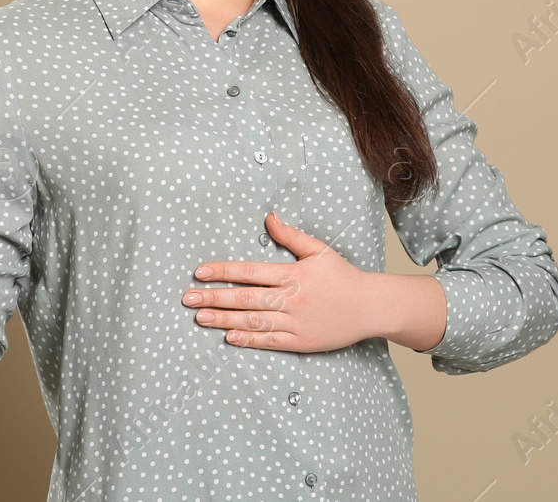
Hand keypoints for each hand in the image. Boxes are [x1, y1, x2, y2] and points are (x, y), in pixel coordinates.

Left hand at [182, 210, 379, 351]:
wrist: (369, 307)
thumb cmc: (342, 277)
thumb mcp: (318, 250)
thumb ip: (291, 236)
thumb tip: (269, 217)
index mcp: (292, 274)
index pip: (250, 272)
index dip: (222, 272)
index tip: (199, 273)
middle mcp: (291, 299)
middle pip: (245, 298)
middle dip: (214, 298)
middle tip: (188, 299)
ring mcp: (295, 323)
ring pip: (253, 321)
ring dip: (224, 319)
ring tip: (201, 318)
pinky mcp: (301, 342)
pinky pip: (269, 341)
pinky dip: (248, 339)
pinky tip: (229, 336)